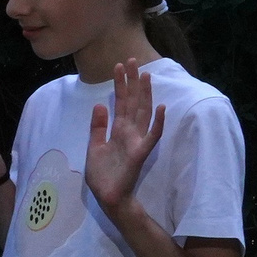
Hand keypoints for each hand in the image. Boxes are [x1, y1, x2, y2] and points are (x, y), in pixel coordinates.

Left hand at [84, 59, 164, 213]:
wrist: (107, 197)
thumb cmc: (102, 175)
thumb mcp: (94, 147)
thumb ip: (97, 127)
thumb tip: (99, 105)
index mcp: (118, 130)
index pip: (120, 102)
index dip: (120, 84)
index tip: (118, 66)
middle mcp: (129, 132)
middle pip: (133, 102)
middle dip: (132, 82)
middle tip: (131, 60)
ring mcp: (136, 141)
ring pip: (143, 113)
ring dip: (145, 95)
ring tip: (145, 76)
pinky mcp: (140, 154)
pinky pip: (152, 137)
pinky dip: (158, 123)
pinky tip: (163, 108)